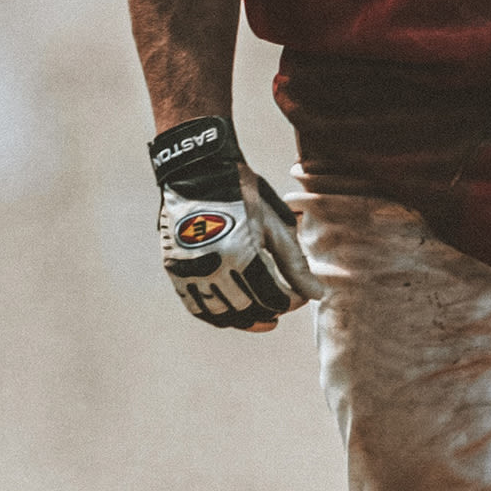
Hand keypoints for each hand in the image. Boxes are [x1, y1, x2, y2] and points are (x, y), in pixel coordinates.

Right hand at [150, 117, 322, 330]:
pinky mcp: (174, 270)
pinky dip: (216, 314)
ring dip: (244, 319)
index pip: (271, 297)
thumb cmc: (244, 193)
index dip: (291, 302)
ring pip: (220, 313)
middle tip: (284, 306)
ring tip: (262, 316)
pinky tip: (233, 313)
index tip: (302, 297)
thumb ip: (294, 263)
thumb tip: (316, 294)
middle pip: (247, 308)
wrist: (198, 171)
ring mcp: (189, 271)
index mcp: (242, 254)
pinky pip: (195, 306)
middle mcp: (212, 268)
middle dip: (270, 311)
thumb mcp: (275, 224)